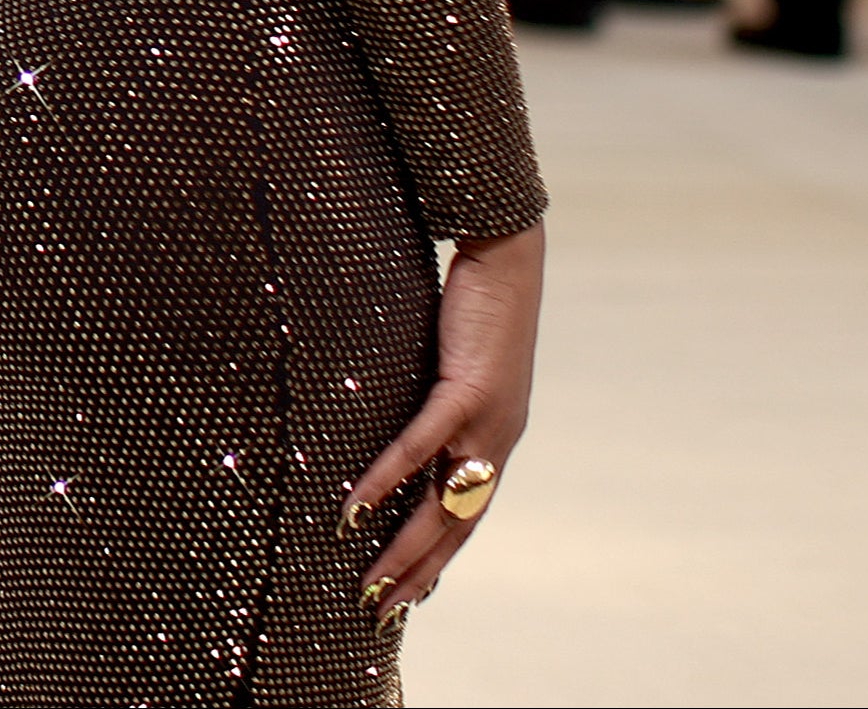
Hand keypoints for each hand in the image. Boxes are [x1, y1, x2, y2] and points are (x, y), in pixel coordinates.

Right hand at [346, 224, 543, 623]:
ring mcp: (488, 420)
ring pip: (443, 502)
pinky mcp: (469, 388)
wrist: (508, 254)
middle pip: (456, 526)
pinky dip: (390, 478)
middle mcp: (498, 441)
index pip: (466, 518)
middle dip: (418, 574)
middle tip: (381, 613)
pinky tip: (359, 505)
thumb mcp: (449, 363)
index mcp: (495, 440)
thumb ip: (431, 398)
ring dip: (404, 547)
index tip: (406, 597)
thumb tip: (395, 421)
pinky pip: (424, 446)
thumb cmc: (473, 301)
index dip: (437, 561)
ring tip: (370, 581)